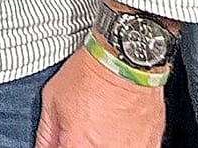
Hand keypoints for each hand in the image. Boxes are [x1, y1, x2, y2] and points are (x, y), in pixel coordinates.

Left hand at [34, 41, 163, 147]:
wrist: (126, 58)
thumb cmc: (92, 73)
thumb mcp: (53, 98)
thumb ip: (47, 133)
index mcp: (77, 145)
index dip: (62, 145)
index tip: (64, 140)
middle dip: (82, 142)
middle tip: (83, 127)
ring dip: (104, 142)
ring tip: (102, 124)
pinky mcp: (150, 144)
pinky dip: (124, 142)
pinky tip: (119, 127)